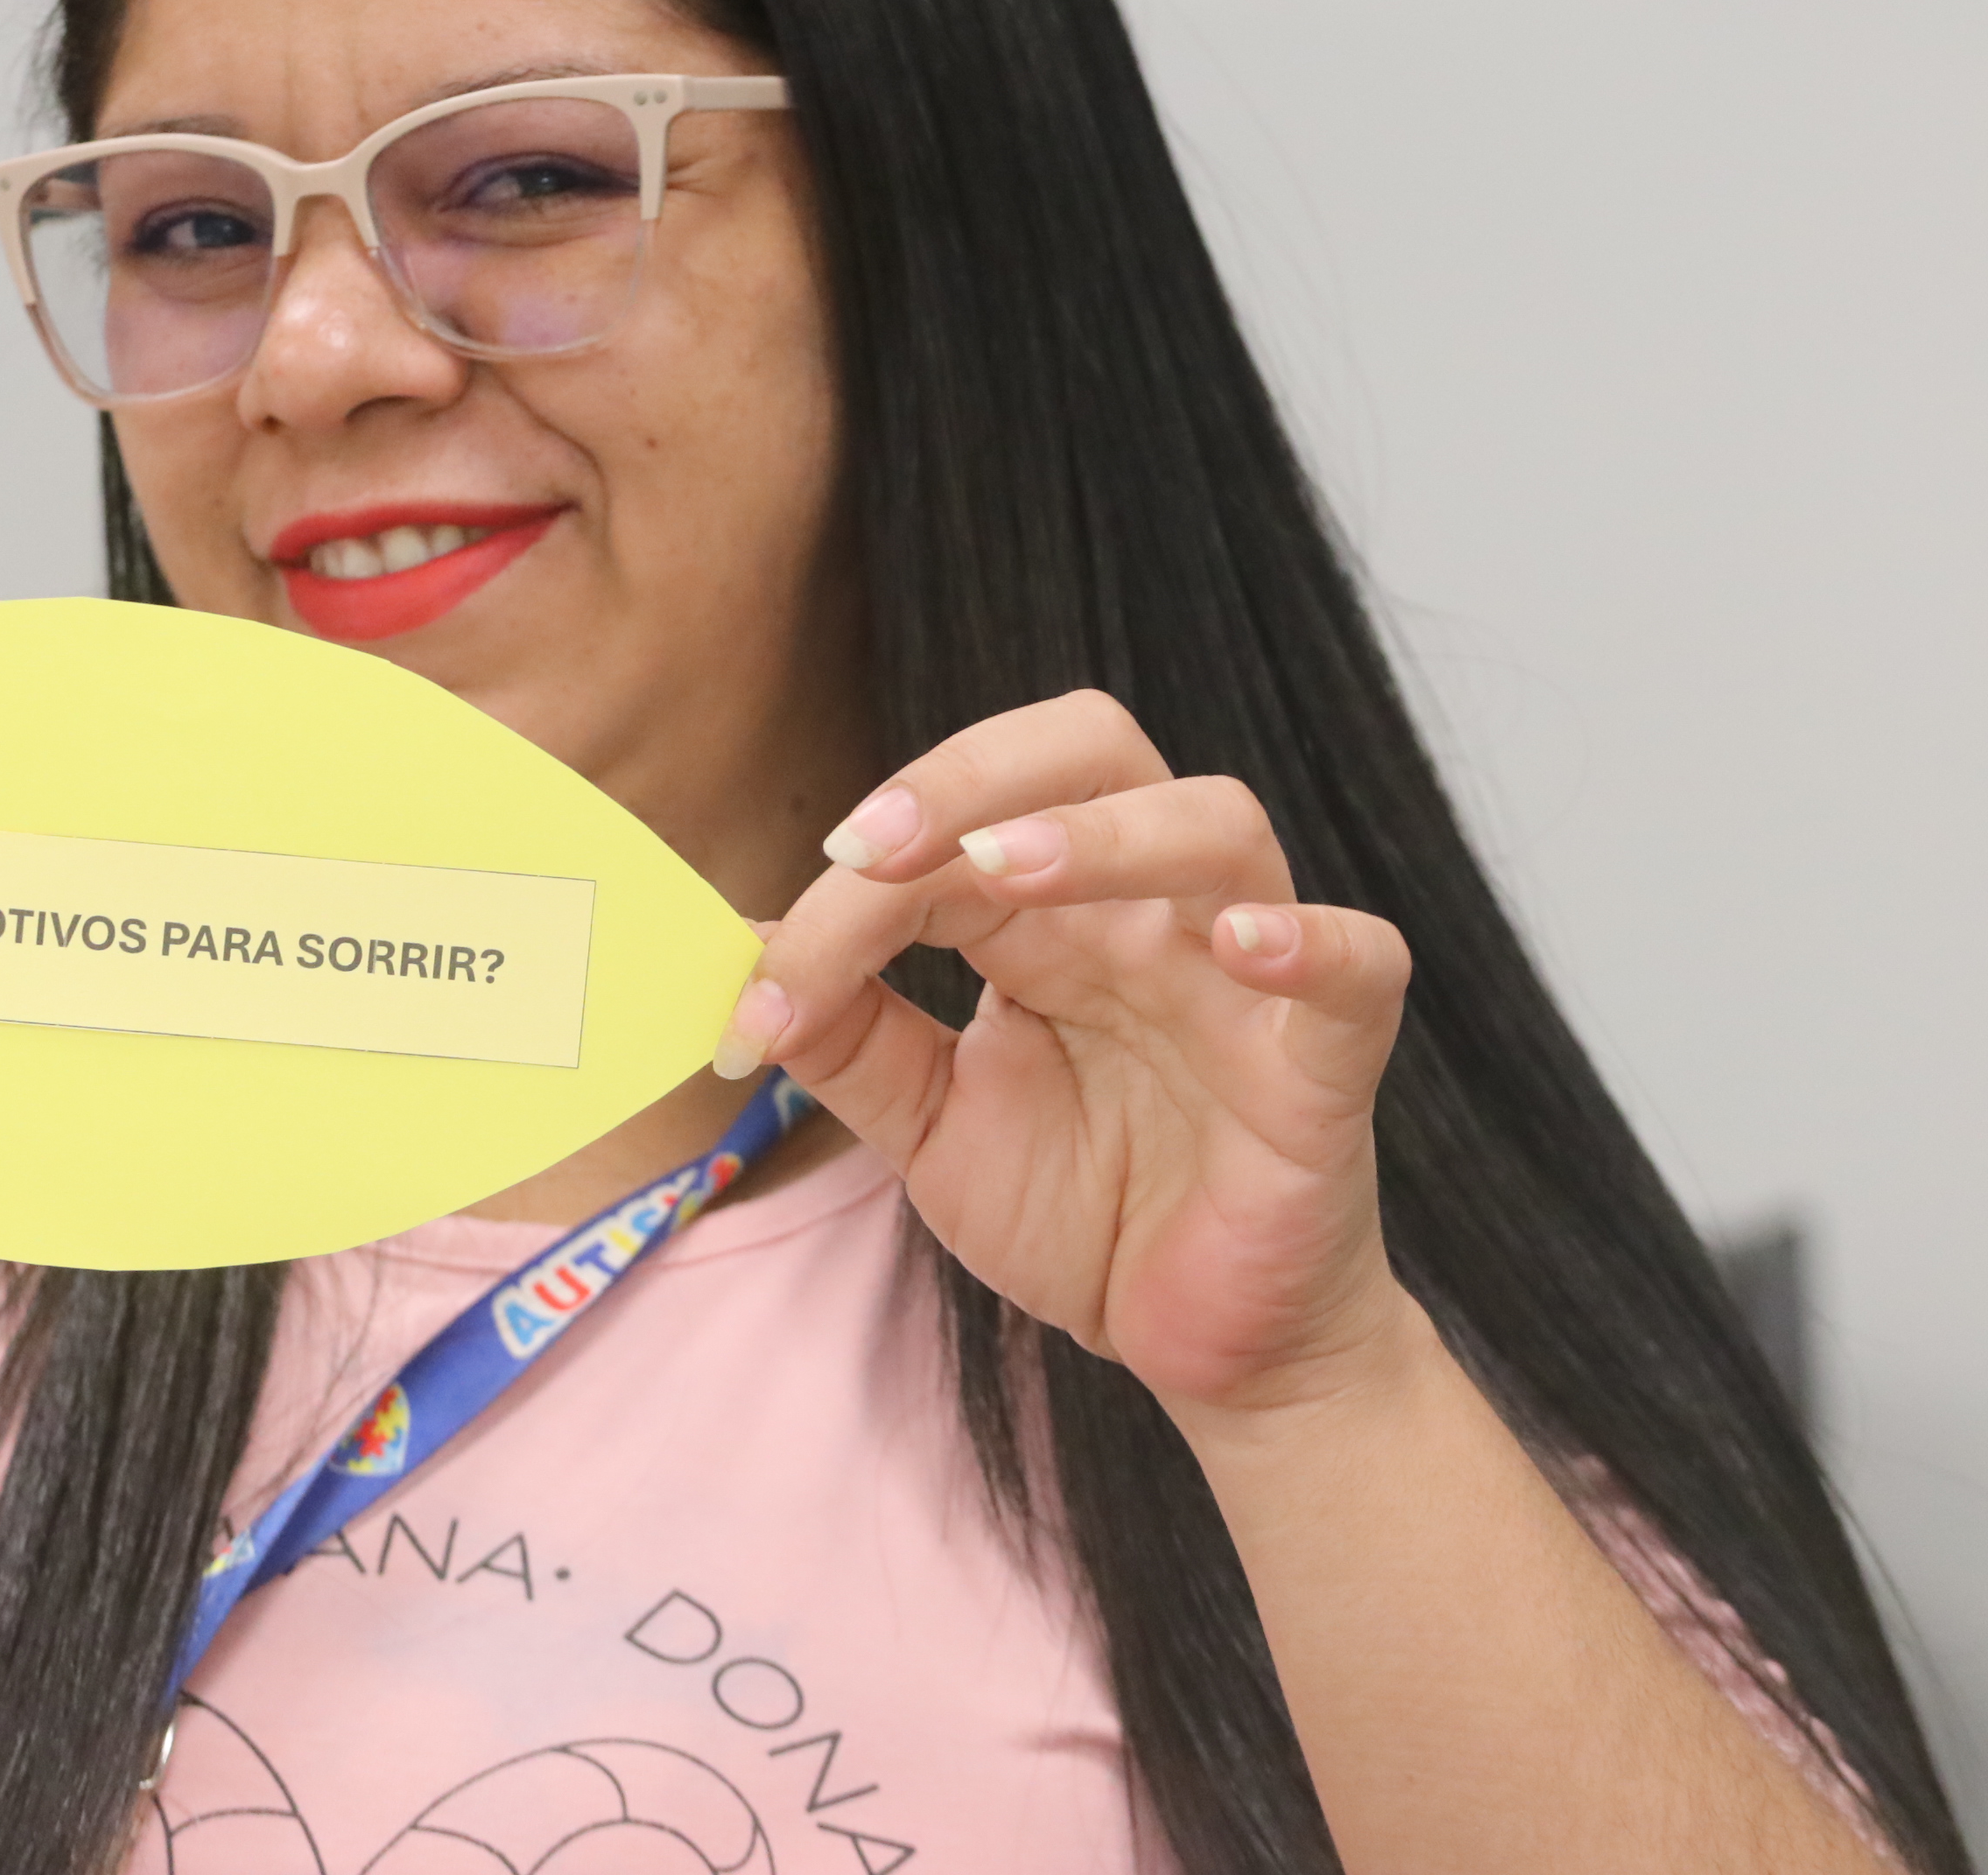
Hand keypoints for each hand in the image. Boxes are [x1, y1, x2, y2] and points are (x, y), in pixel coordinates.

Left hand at [716, 692, 1417, 1424]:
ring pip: (1216, 826)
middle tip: (870, 846)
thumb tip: (739, 954)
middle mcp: (1146, 914)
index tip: (767, 970)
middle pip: (1094, 752)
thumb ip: (846, 1037)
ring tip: (1005, 869)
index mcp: (1048, 917)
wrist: (1204, 1347)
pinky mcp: (1326, 1061)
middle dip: (972, 775)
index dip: (856, 874)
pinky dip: (1311, 941)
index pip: (953, 827)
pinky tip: (1243, 947)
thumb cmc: (1087, 1212)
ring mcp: (1245, 976)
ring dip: (1104, 833)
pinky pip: (1361, 964)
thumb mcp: (932, 1125)